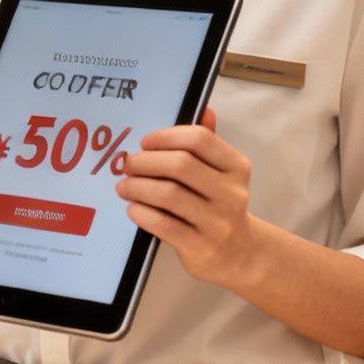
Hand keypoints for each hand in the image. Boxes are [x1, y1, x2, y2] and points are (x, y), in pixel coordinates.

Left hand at [114, 108, 271, 290]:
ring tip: (124, 186)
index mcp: (236, 167)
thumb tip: (204, 109)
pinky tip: (133, 207)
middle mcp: (232, 193)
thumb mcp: (221, 173)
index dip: (166, 136)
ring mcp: (218, 223)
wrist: (239, 254)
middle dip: (146, 161)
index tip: (145, 142)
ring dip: (137, 186)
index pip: (200, 139)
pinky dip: (141, 212)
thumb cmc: (218, 204)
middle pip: (181, 165)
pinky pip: (162, 223)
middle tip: (127, 164)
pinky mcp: (201, 247)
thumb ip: (208, 144)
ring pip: (168, 194)